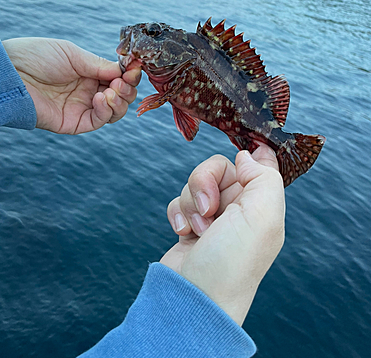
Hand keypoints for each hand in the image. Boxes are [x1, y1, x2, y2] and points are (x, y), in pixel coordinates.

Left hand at [3, 38, 140, 133]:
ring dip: (120, 101)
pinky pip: (98, 122)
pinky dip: (106, 111)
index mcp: (89, 73)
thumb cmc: (36, 57)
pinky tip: (101, 98)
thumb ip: (99, 65)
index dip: (129, 76)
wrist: (11, 74)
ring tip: (111, 91)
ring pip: (114, 112)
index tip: (135, 69)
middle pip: (121, 97)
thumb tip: (125, 71)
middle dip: (127, 89)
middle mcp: (88, 92)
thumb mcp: (72, 54)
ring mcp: (81, 108)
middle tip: (123, 82)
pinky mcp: (74, 123)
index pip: (118, 79)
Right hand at [161, 143, 284, 325]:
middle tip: (209, 206)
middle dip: (206, 181)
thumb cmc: (231, 262)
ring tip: (199, 228)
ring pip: (197, 182)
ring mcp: (214, 217)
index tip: (239, 146)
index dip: (251, 151)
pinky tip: (183, 233)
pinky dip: (179, 212)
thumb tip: (247, 156)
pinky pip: (180, 199)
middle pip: (220, 167)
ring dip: (192, 200)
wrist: (193, 297)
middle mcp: (240, 208)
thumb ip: (263, 177)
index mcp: (263, 205)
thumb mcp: (262, 217)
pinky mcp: (190, 224)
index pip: (262, 164)